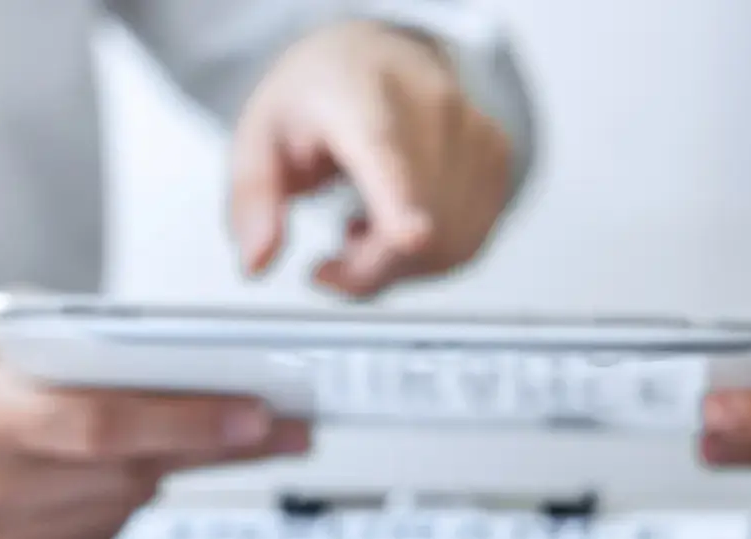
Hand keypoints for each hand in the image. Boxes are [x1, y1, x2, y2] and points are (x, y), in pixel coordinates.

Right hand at [0, 315, 310, 538]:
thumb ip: (69, 342)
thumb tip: (173, 355)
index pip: (99, 422)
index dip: (184, 421)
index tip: (254, 411)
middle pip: (130, 469)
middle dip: (216, 444)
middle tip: (284, 424)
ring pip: (127, 503)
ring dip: (180, 469)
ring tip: (232, 434)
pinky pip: (102, 533)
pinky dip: (129, 497)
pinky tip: (141, 467)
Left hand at [229, 20, 512, 298]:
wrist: (377, 57)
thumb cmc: (321, 97)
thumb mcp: (259, 138)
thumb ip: (252, 200)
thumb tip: (257, 261)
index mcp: (359, 96)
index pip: (387, 153)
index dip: (401, 202)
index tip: (410, 235)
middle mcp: (429, 107)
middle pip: (416, 225)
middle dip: (367, 269)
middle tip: (330, 262)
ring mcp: (473, 133)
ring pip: (448, 244)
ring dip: (398, 265)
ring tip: (364, 227)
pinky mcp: (498, 161)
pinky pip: (467, 242)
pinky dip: (430, 255)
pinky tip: (401, 222)